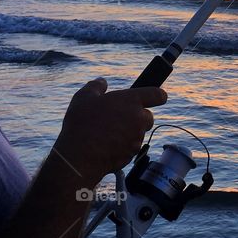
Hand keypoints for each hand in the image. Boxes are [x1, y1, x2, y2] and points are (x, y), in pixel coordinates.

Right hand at [52, 77, 166, 183]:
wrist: (80, 156)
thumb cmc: (81, 123)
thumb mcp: (84, 97)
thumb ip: (96, 86)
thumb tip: (102, 82)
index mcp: (131, 101)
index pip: (158, 95)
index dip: (158, 95)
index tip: (156, 97)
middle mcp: (139, 119)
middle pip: (148, 116)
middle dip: (137, 117)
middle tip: (118, 118)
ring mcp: (137, 138)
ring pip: (139, 133)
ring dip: (129, 133)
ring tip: (107, 133)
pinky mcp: (132, 155)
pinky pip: (131, 148)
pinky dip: (123, 147)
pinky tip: (106, 146)